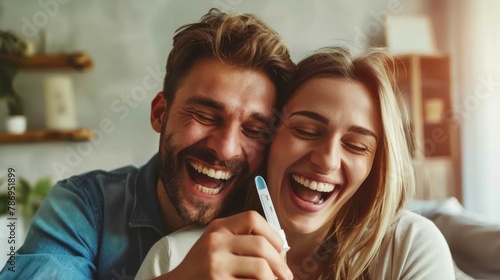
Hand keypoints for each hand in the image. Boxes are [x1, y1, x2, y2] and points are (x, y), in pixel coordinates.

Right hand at [158, 211, 292, 279]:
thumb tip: (281, 250)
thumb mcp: (216, 245)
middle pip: (261, 245)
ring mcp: (215, 264)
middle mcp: (215, 242)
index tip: (280, 249)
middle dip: (279, 263)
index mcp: (218, 228)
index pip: (252, 218)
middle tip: (286, 276)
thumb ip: (242, 241)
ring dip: (273, 279)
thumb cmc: (202, 267)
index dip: (272, 234)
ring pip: (260, 269)